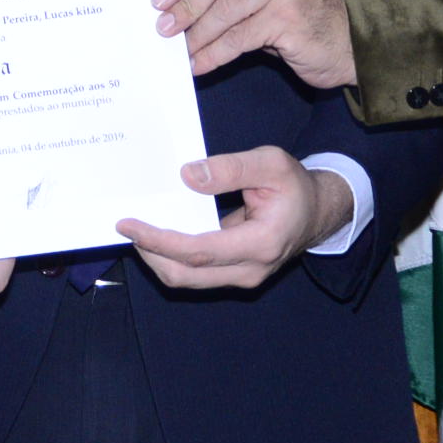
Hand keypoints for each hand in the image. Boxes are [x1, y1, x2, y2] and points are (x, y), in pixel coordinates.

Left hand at [117, 147, 351, 291]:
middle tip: (125, 226)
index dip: (159, 240)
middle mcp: (250, 269)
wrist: (318, 211)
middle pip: (185, 274)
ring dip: (157, 257)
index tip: (129, 225)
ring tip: (137, 230)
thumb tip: (187, 176)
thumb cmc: (295, 186)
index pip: (198, 252)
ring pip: (187, 279)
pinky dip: (172, 257)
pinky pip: (195, 272)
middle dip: (150, 253)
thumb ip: (231, 169)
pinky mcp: (234, 274)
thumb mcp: (271, 163)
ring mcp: (242, 276)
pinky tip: (158, 234)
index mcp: (261, 243)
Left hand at [155, 0, 356, 86]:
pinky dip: (214, 54)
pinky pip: (238, 38)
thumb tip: (177, 4)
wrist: (352, 42)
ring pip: (225, 11)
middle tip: (164, 28)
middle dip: (185, 6)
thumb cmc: (303, 15)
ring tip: (180, 51)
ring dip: (197, 35)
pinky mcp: (289, 17)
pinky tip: (200, 64)